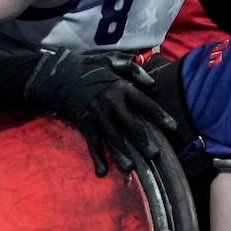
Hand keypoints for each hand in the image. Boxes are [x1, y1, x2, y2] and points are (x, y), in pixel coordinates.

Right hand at [24, 49, 177, 175]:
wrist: (57, 74)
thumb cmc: (88, 67)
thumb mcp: (111, 60)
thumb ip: (133, 70)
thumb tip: (152, 84)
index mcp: (121, 88)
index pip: (145, 104)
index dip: (159, 115)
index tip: (173, 127)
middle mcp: (111, 102)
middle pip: (131, 125)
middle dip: (143, 141)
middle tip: (155, 155)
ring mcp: (96, 114)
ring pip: (112, 138)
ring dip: (121, 153)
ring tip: (131, 167)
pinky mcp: (83, 122)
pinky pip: (92, 142)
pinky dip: (96, 156)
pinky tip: (102, 170)